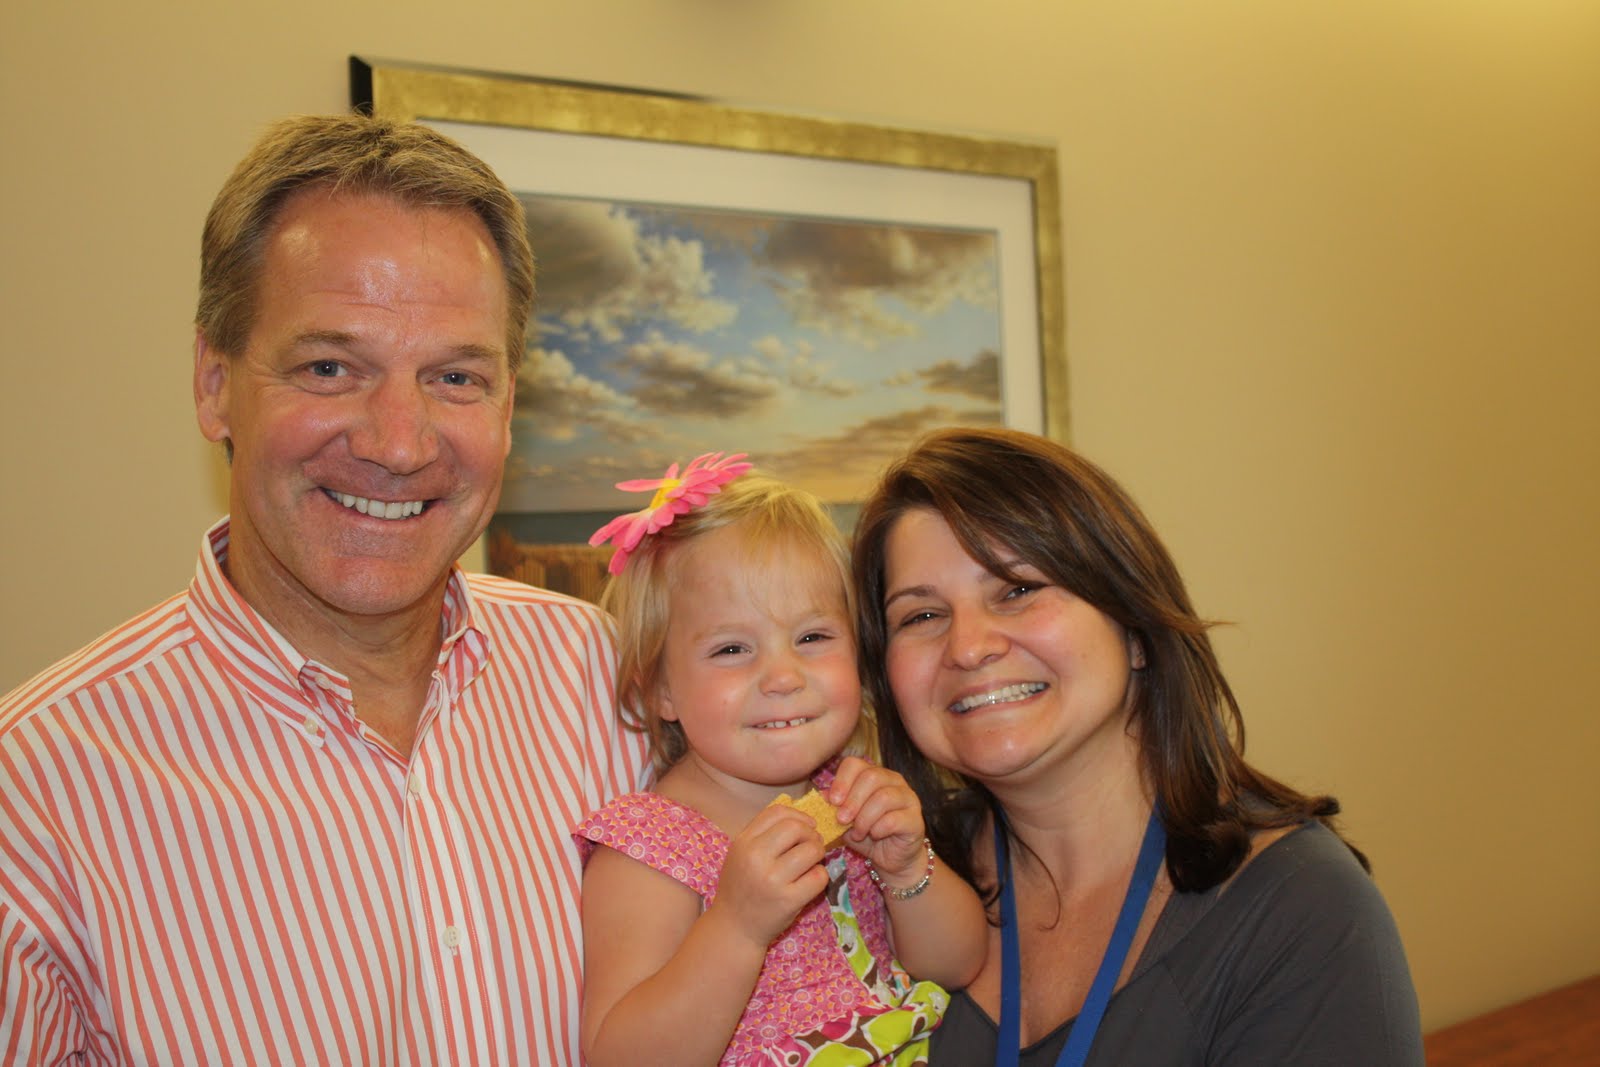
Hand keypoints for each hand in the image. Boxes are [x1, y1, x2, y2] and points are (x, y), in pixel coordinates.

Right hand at [707, 804, 828, 947]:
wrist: (734, 928)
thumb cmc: (741, 888)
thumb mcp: (741, 854)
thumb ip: (763, 834)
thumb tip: (802, 818)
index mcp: (743, 842)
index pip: (778, 812)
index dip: (799, 816)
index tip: (806, 826)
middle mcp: (755, 857)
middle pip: (796, 828)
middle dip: (811, 835)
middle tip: (811, 846)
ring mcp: (772, 879)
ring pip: (811, 850)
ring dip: (818, 854)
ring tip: (811, 864)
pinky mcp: (788, 900)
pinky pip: (819, 877)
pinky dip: (820, 877)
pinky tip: (810, 882)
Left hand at [827, 756, 928, 887]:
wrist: (893, 860)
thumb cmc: (868, 836)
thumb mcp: (847, 821)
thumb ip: (836, 807)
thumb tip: (823, 796)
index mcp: (875, 775)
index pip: (855, 764)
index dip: (842, 781)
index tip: (833, 802)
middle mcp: (894, 781)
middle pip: (871, 777)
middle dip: (852, 801)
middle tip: (842, 819)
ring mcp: (908, 798)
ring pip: (883, 797)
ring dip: (864, 818)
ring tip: (858, 833)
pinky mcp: (916, 819)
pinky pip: (894, 819)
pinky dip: (878, 829)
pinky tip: (874, 836)